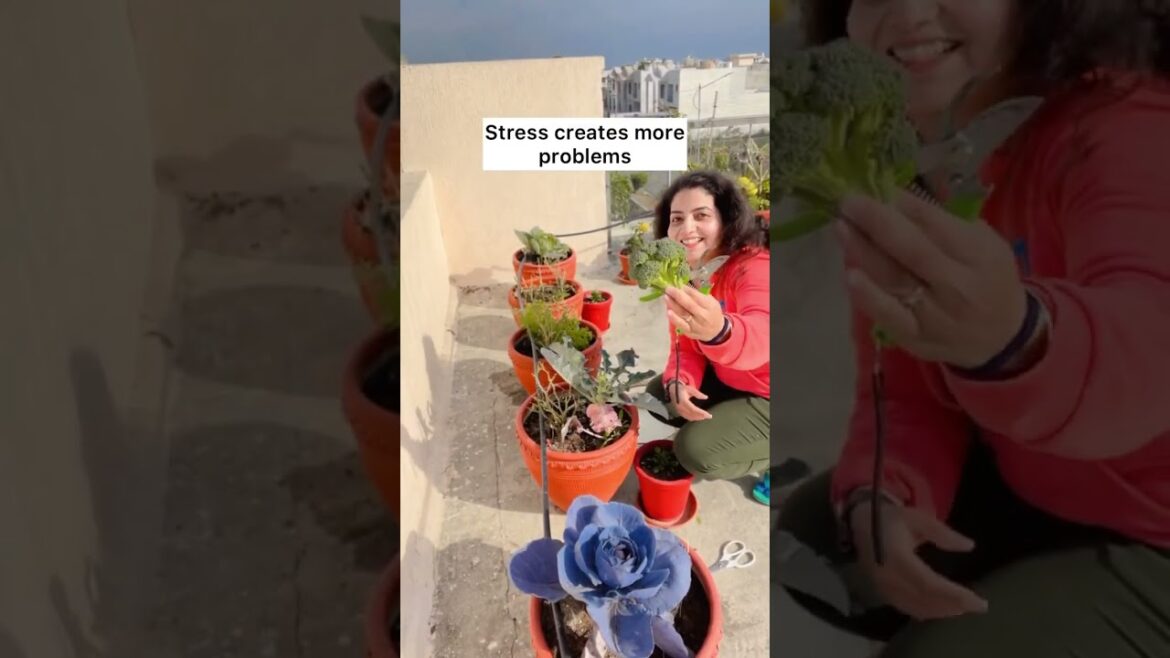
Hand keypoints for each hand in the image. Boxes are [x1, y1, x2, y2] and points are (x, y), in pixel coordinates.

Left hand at [664, 286, 725, 342]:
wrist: (716, 331)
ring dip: (673, 305)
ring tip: (666, 297)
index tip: (677, 284)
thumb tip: (683, 287)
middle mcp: (703, 316)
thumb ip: (698, 294)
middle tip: (668, 288)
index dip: (686, 289)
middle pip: (688, 304)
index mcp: (709, 306)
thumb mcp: (710, 301)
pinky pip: (681, 325)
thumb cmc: (712, 312)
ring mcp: (696, 325)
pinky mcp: (690, 332)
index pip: (696, 296)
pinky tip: (668, 312)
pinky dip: (674, 318)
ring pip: (683, 314)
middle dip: (677, 295)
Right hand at [666, 379, 711, 421]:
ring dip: (698, 418)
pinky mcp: (679, 412)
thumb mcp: (690, 388)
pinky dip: (693, 418)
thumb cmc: (682, 389)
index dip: (701, 412)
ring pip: (689, 417)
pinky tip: (698, 417)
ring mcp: (679, 410)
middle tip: (709, 416)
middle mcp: (680, 407)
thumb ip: (698, 393)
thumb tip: (706, 397)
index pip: (693, 409)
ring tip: (705, 417)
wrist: (672, 390)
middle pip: (692, 414)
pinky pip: (687, 417)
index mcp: (683, 401)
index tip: (708, 414)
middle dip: (701, 416)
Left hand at [835, 191, 1031, 368]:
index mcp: (979, 255)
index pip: (935, 224)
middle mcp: (958, 285)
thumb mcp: (983, 245)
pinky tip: (849, 276)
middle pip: (912, 250)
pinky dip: (869, 297)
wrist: (1002, 337)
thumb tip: (895, 198)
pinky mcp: (916, 337)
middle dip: (877, 222)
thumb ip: (944, 224)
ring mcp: (936, 315)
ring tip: (841, 227)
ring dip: (863, 252)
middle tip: (848, 202)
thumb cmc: (987, 279)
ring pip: (895, 280)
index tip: (873, 186)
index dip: (902, 203)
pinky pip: (890, 316)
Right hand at [850, 500, 987, 620]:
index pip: (929, 584)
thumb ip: (942, 533)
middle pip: (925, 600)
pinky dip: (927, 611)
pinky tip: (941, 610)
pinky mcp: (882, 592)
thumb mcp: (917, 517)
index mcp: (897, 557)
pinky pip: (906, 608)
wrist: (859, 523)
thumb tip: (969, 546)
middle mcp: (888, 577)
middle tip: (978, 606)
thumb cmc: (891, 518)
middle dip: (953, 606)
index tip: (978, 600)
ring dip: (942, 611)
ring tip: (964, 608)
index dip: (954, 595)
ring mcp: (883, 587)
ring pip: (916, 607)